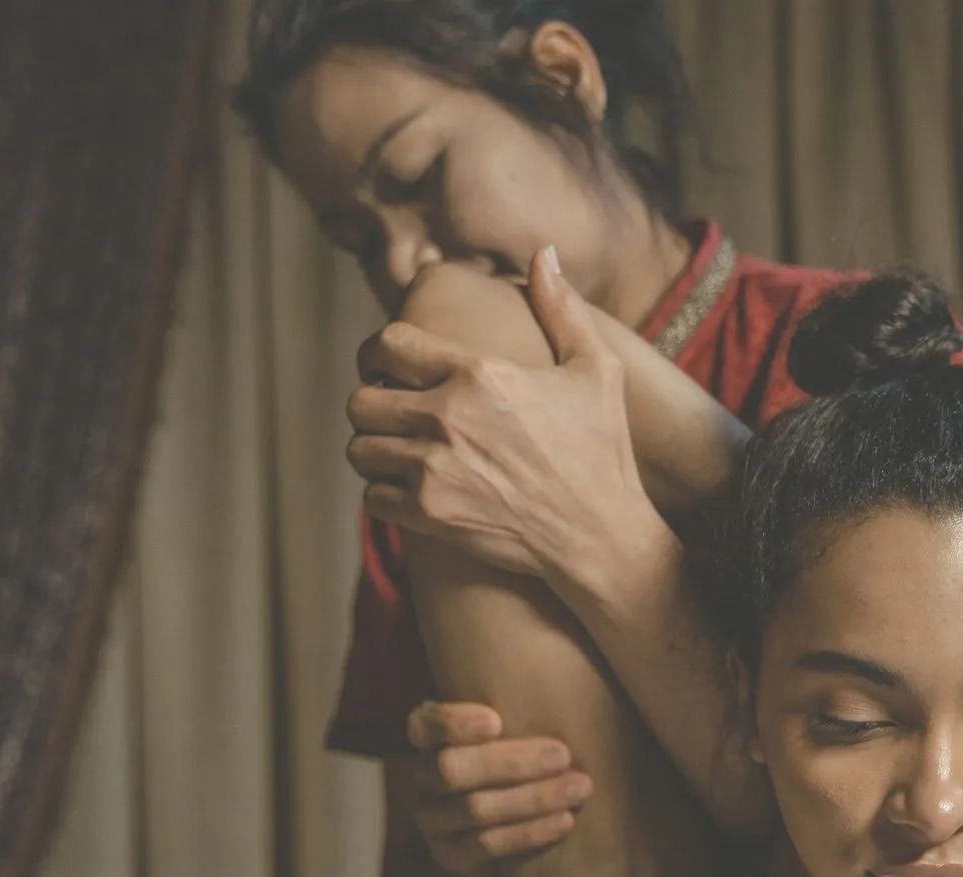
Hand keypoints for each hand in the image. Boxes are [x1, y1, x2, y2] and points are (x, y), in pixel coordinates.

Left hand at [344, 246, 657, 583]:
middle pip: (360, 399)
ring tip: (398, 450)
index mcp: (480, 374)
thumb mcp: (597, 370)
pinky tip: (412, 488)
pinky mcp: (430, 516)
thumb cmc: (603, 452)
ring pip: (359, 449)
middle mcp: (449, 418)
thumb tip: (543, 253)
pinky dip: (385, 493)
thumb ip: (562, 308)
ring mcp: (435, 470)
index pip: (387, 345)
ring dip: (374, 448)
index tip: (387, 364)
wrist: (602, 537)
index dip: (378, 351)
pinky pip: (371, 497)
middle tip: (393, 411)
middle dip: (372, 402)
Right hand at [400, 700, 594, 873]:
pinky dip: (527, 834)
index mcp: (430, 734)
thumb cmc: (533, 746)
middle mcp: (422, 776)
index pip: (427, 723)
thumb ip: (527, 687)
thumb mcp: (526, 712)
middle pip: (452, 770)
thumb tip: (559, 630)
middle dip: (513, 762)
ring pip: (474, 810)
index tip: (497, 720)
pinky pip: (484, 847)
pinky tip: (565, 822)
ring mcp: (432, 819)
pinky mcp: (449, 856)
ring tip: (580, 788)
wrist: (528, 817)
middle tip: (564, 754)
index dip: (455, 722)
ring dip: (532, 799)